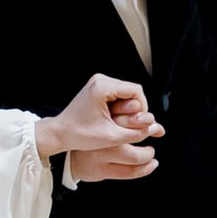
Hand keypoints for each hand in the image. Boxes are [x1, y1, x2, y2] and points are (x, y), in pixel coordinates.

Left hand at [40, 72, 161, 182]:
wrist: (60, 133)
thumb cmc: (80, 135)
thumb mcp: (112, 137)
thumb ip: (137, 132)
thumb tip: (156, 127)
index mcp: (102, 87)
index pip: (136, 91)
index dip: (143, 108)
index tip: (139, 124)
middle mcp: (100, 80)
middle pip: (133, 91)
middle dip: (135, 109)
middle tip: (128, 126)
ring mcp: (98, 82)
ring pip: (127, 93)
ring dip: (128, 109)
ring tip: (119, 124)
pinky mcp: (98, 87)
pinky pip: (119, 94)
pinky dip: (121, 107)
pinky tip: (114, 119)